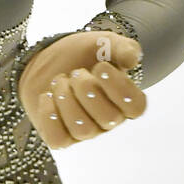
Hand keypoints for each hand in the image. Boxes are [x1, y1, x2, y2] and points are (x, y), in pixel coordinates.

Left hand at [17, 31, 146, 149]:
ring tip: (59, 81)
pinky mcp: (61, 136)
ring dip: (67, 100)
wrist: (49, 60)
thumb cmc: (83, 54)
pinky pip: (58, 140)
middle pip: (108, 119)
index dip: (119, 88)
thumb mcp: (104, 43)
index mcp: (126, 99)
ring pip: (82, 130)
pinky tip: (48, 96)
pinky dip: (50, 116)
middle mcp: (109, 120)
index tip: (100, 66)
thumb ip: (123, 47)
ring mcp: (86, 131)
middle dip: (87, 90)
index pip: (136, 107)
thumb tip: (133, 59)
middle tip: (76, 72)